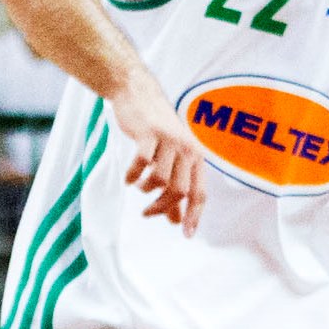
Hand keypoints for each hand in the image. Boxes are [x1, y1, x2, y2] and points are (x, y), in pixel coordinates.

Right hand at [113, 72, 206, 234]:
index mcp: (196, 156)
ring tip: (139, 186)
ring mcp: (169, 140)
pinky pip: (141, 163)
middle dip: (161, 207)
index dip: (194, 216)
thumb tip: (175, 221)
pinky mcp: (149, 133)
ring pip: (160, 179)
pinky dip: (133, 175)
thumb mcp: (169, 159)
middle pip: (179, 191)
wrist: (138, 94)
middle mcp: (187, 148)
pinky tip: (129, 178)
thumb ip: (174, 189)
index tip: (185, 235)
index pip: (200, 193)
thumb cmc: (156, 130)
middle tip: (147, 213)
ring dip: (146, 190)